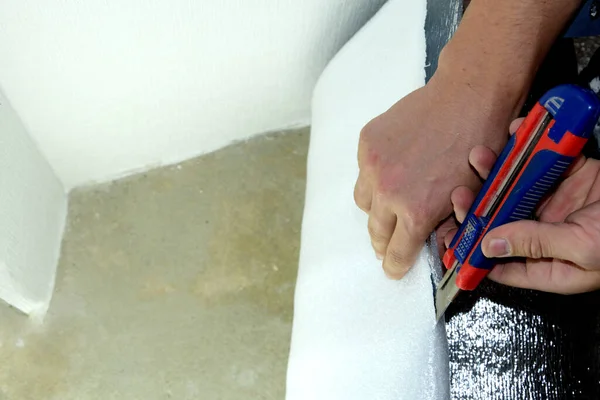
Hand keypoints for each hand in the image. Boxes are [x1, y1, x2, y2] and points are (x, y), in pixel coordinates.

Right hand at [355, 70, 514, 278]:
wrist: (470, 96)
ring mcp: (373, 164)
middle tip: (389, 242)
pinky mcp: (367, 142)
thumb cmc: (481, 146)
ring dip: (375, 207)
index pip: (396, 254)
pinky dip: (374, 174)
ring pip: (363, 201)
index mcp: (415, 211)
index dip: (395, 265)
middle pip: (375, 231)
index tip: (393, 268)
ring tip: (389, 201)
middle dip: (383, 241)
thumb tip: (433, 242)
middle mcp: (387, 191)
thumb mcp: (470, 197)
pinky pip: (363, 170)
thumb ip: (444, 224)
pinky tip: (394, 166)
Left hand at [448, 119, 599, 293]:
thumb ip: (536, 244)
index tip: (453, 238)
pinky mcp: (570, 174)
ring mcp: (557, 202)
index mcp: (549, 263)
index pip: (502, 262)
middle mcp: (547, 232)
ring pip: (514, 187)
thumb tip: (491, 244)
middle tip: (461, 193)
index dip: (475, 251)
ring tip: (479, 157)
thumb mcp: (583, 249)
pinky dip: (526, 146)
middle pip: (501, 220)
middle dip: (478, 205)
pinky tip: (512, 136)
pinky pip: (540, 160)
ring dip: (495, 171)